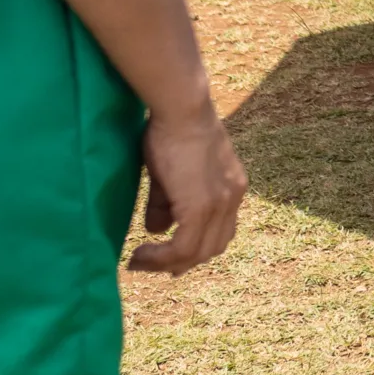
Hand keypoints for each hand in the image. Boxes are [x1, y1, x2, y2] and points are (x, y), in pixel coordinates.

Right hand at [129, 102, 246, 274]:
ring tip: (139, 261)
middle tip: (150, 264)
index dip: (196, 250)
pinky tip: (140, 254)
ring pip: (198, 252)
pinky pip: (183, 248)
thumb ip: (167, 204)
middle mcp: (233, 197)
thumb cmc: (171, 132)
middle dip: (181, 262)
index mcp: (232, 187)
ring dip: (165, 263)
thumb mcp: (171, 174)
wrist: (181, 109)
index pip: (221, 232)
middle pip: (212, 248)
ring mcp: (221, 203)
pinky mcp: (201, 206)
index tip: (169, 260)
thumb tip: (157, 231)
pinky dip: (161, 258)